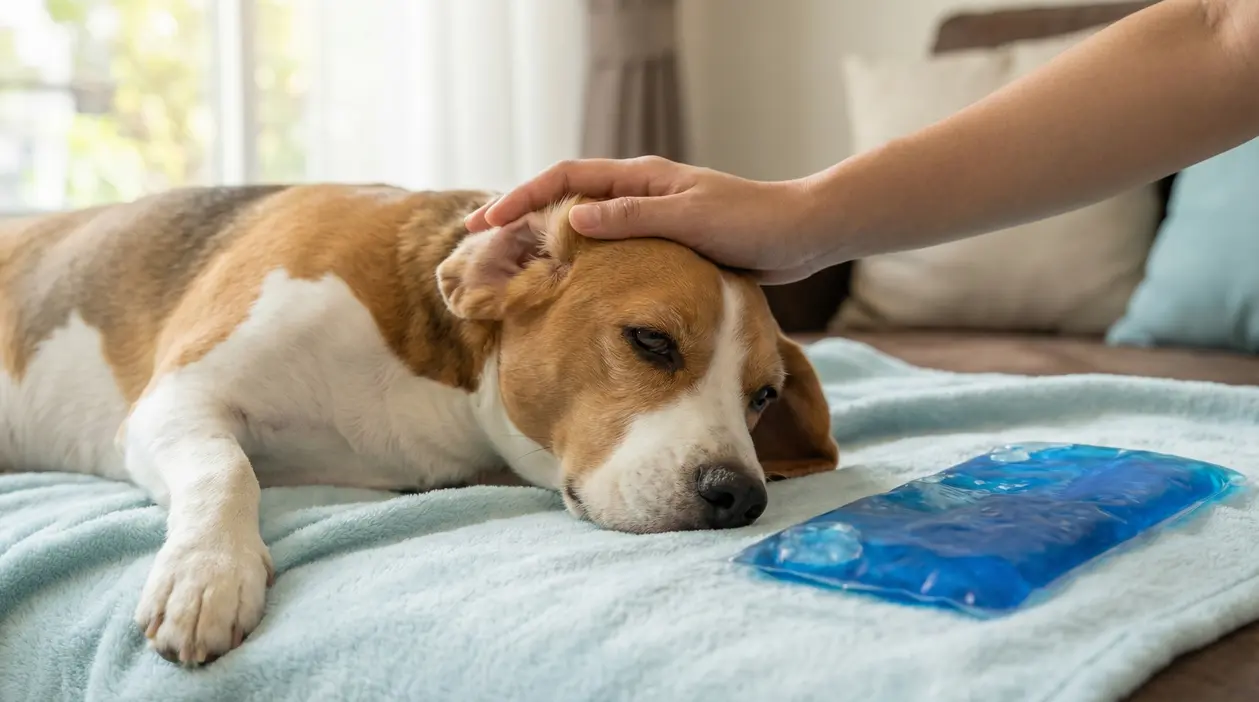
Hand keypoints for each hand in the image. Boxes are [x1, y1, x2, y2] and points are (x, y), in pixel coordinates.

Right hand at [464, 156, 827, 283]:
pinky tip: (567, 286)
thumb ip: (632, 218)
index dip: (523, 198)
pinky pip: (610, 251)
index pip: (566, 179)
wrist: (800, 236)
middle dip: (521, 218)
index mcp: (640, 178)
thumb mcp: (688, 219)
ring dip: (546, 242)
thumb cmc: (751, 222)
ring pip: (584, 227)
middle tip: (480, 243)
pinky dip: (580, 263)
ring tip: (511, 267)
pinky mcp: (663, 246)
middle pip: (564, 200)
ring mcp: (649, 220)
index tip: (489, 221)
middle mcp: (639, 194)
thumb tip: (572, 217)